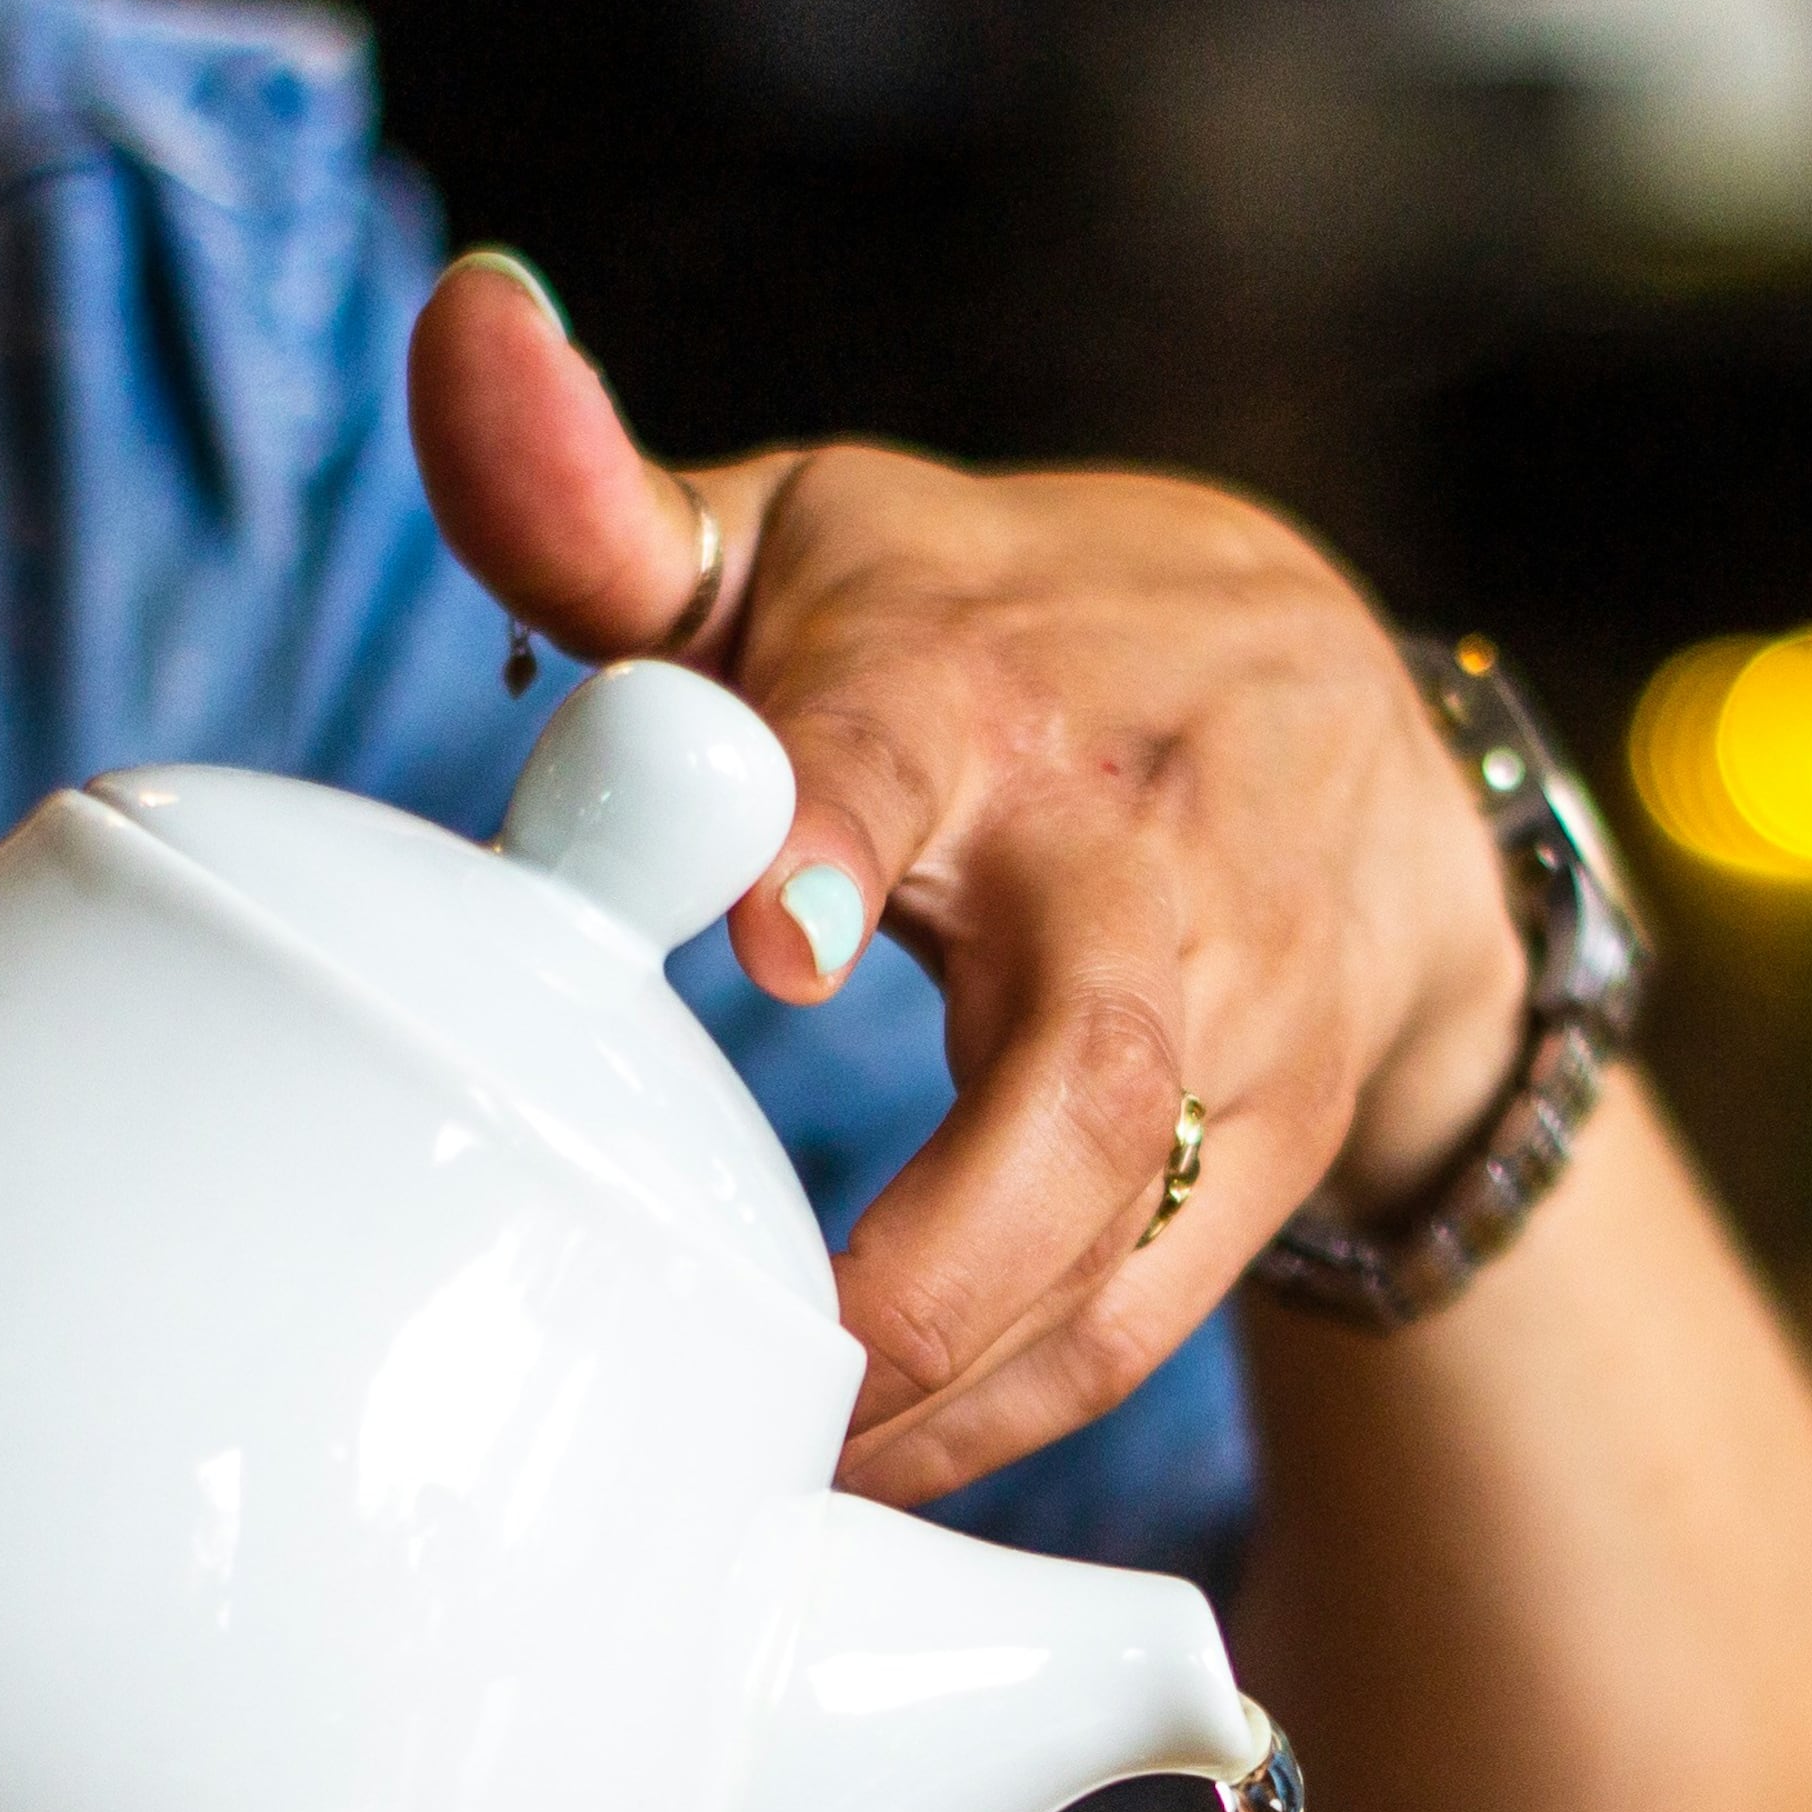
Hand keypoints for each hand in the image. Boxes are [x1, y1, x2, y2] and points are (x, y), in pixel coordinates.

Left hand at [407, 256, 1525, 1502]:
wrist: (1349, 745)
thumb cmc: (998, 639)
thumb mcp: (805, 544)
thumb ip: (605, 501)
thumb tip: (462, 333)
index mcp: (983, 679)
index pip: (918, 731)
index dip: (845, 820)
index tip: (781, 930)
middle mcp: (1138, 853)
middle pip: (1082, 1071)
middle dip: (930, 1249)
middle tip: (769, 1362)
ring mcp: (1236, 1023)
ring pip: (1124, 1242)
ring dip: (947, 1392)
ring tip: (770, 1475)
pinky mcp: (1274, 1153)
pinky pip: (1142, 1324)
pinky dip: (1001, 1425)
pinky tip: (858, 1477)